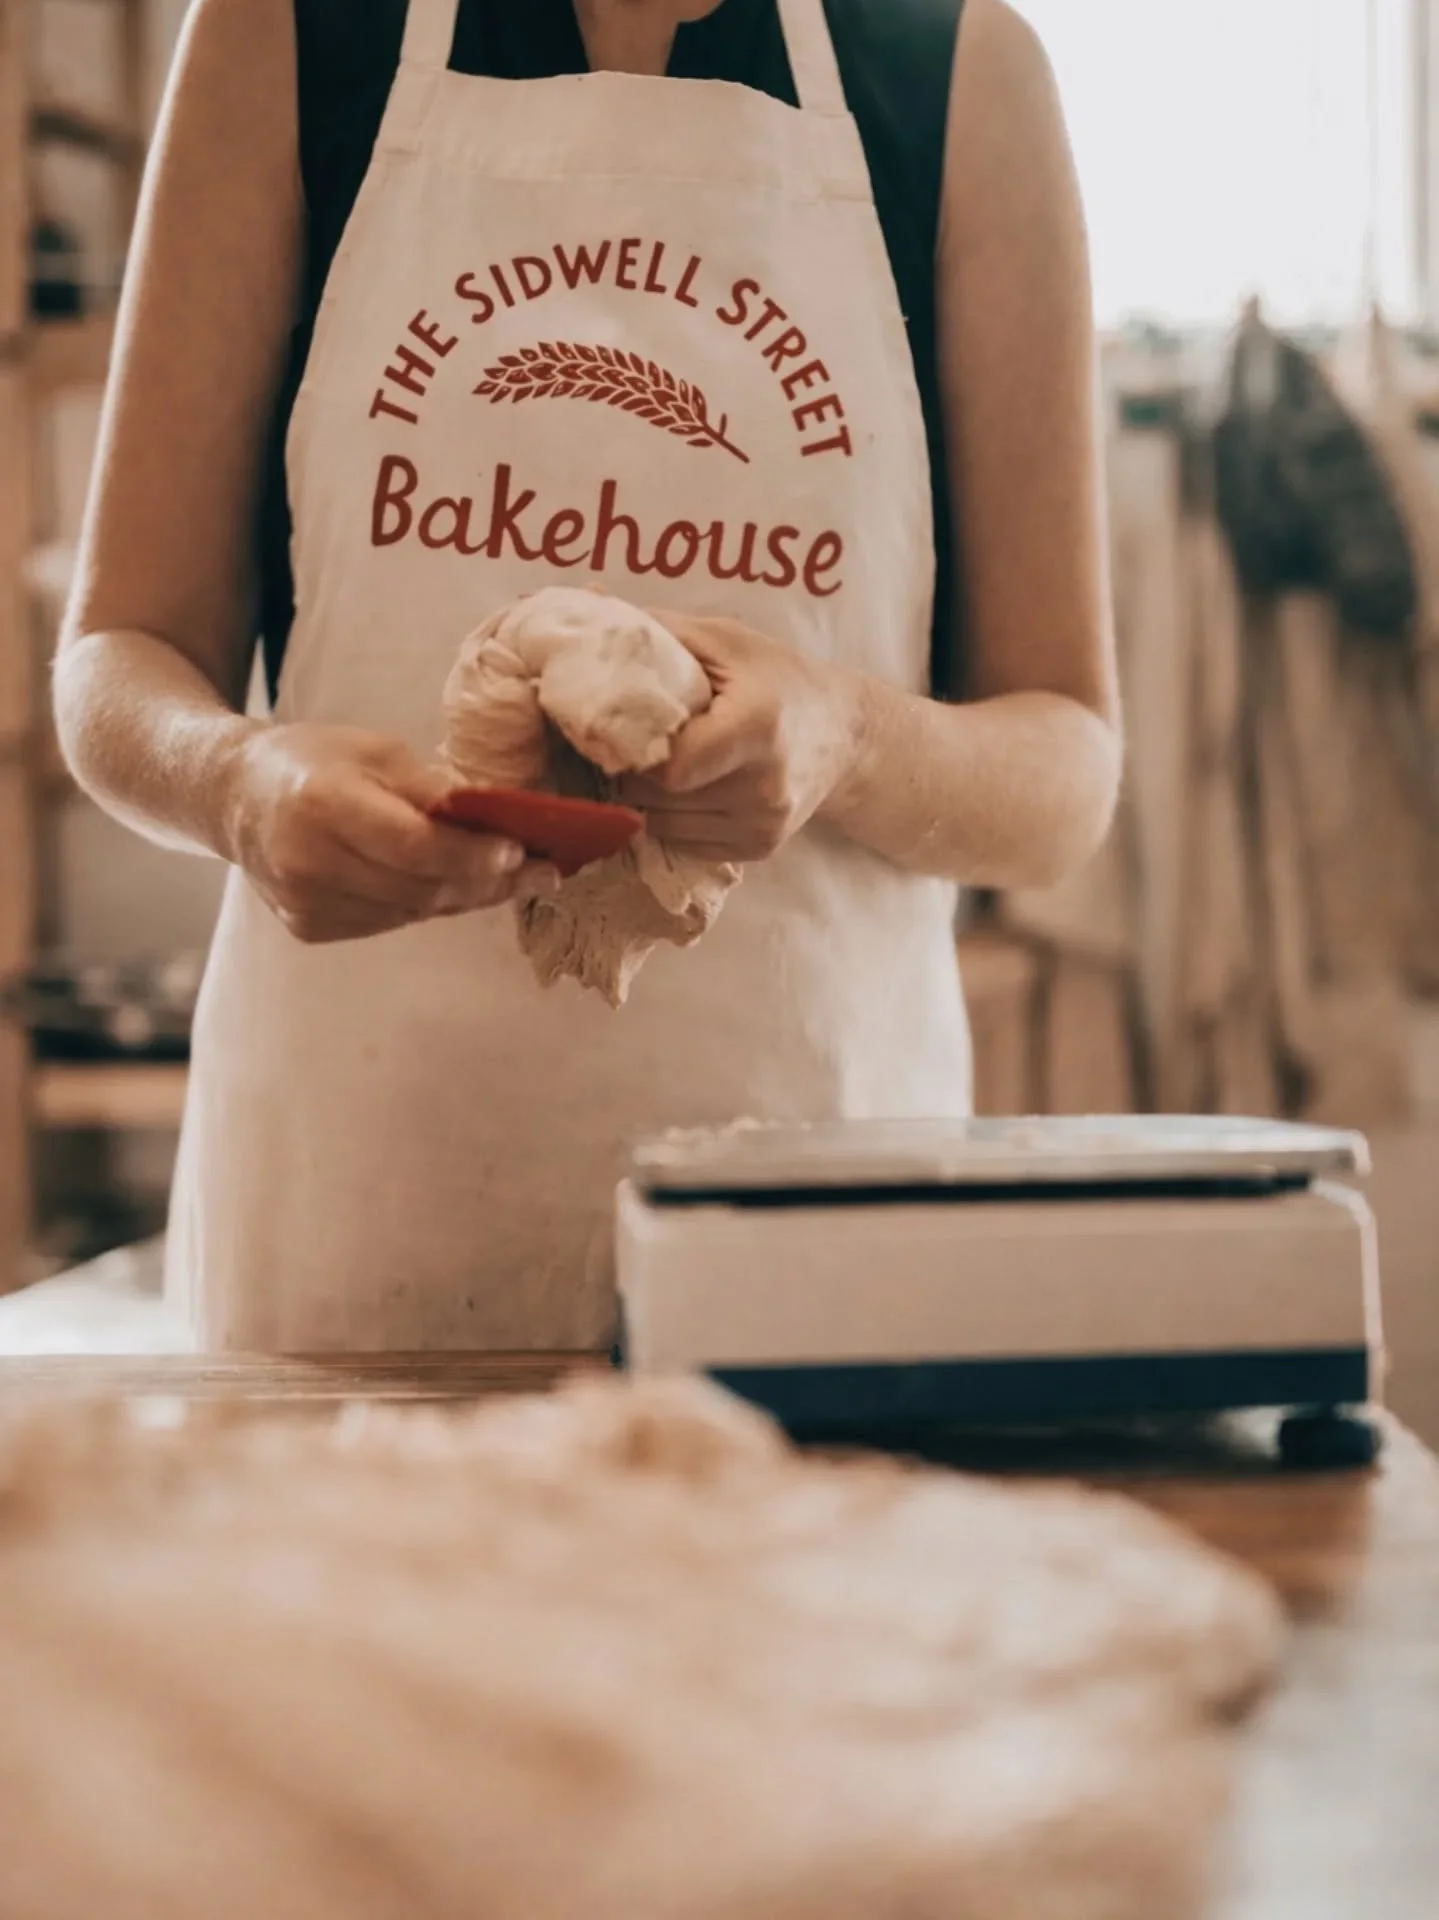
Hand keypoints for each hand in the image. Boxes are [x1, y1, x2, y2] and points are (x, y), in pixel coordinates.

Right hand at [226, 723, 554, 943]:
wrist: (236, 798)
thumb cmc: (313, 761)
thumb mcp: (375, 750)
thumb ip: (434, 788)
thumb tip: (501, 814)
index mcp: (321, 805)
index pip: (411, 845)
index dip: (471, 854)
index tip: (520, 852)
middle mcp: (307, 862)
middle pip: (420, 886)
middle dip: (488, 881)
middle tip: (543, 871)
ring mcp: (306, 904)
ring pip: (413, 911)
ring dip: (467, 896)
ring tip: (512, 877)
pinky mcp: (309, 928)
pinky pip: (390, 921)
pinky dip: (427, 903)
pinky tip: (454, 885)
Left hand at [618, 614, 862, 862]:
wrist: (843, 734)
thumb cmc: (776, 677)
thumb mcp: (723, 641)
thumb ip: (654, 630)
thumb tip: (584, 601)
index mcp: (756, 727)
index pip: (669, 767)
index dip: (635, 751)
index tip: (621, 729)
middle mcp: (764, 786)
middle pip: (659, 797)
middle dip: (633, 771)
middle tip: (629, 741)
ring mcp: (763, 824)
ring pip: (664, 825)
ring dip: (647, 798)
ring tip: (660, 761)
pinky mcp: (759, 848)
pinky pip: (685, 841)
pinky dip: (673, 817)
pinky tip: (689, 786)